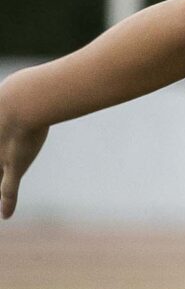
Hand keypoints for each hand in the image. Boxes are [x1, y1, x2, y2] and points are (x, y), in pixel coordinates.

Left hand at [0, 74, 48, 220]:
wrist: (24, 99)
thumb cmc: (30, 90)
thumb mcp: (35, 88)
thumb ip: (57, 84)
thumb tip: (74, 72)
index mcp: (1, 130)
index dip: (1, 155)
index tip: (3, 158)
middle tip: (0, 170)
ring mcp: (2, 155)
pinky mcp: (13, 165)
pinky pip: (7, 189)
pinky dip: (7, 203)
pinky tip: (5, 215)